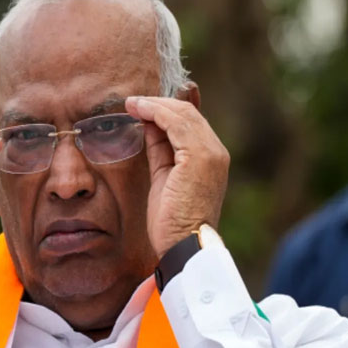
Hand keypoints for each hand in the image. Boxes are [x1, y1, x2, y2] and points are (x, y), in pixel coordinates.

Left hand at [125, 95, 228, 259]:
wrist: (183, 245)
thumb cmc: (172, 219)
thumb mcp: (164, 177)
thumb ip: (161, 150)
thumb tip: (150, 125)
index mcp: (211, 157)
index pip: (190, 122)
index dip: (164, 111)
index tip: (141, 107)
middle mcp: (216, 152)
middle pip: (187, 113)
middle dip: (158, 103)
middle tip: (133, 102)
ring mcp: (210, 153)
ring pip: (182, 114)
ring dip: (154, 104)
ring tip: (131, 103)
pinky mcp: (199, 157)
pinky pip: (176, 124)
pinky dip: (156, 112)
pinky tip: (139, 110)